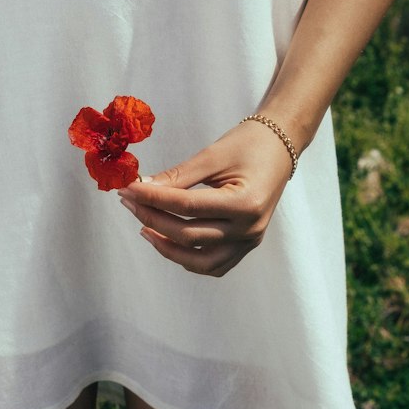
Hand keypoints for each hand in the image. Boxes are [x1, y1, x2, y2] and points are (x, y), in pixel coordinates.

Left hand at [116, 117, 297, 277]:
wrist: (280, 148)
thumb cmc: (249, 144)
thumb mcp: (212, 155)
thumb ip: (177, 176)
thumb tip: (141, 188)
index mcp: (245, 203)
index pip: (187, 206)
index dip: (153, 199)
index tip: (128, 189)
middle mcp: (249, 228)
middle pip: (189, 235)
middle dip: (153, 219)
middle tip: (129, 203)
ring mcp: (249, 241)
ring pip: (200, 261)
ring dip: (168, 248)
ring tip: (145, 229)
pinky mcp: (246, 245)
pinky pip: (213, 264)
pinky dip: (189, 259)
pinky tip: (168, 242)